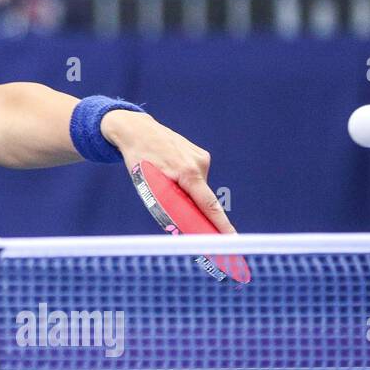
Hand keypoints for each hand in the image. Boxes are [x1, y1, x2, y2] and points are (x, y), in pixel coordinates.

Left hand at [100, 109, 234, 233]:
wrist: (137, 130)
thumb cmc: (139, 160)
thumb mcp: (147, 185)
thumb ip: (166, 204)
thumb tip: (179, 225)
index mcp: (187, 173)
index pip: (208, 205)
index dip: (220, 224)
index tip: (232, 238)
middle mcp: (199, 164)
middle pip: (203, 199)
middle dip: (199, 211)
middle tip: (190, 219)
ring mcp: (201, 157)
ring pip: (198, 188)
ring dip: (187, 193)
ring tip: (166, 179)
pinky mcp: (200, 154)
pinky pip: (196, 177)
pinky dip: (188, 182)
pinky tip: (172, 171)